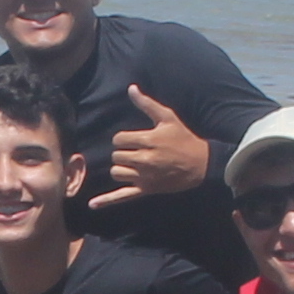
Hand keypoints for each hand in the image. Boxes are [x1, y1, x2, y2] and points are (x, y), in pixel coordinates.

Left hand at [88, 87, 208, 209]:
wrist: (200, 165)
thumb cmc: (183, 138)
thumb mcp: (167, 118)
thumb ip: (147, 104)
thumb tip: (130, 88)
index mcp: (148, 141)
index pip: (119, 139)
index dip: (123, 138)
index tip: (135, 139)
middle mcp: (144, 160)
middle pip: (116, 155)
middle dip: (123, 152)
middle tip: (137, 151)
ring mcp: (144, 177)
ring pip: (116, 172)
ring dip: (121, 167)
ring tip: (133, 164)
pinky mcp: (146, 189)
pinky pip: (123, 196)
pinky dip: (107, 200)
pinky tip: (92, 205)